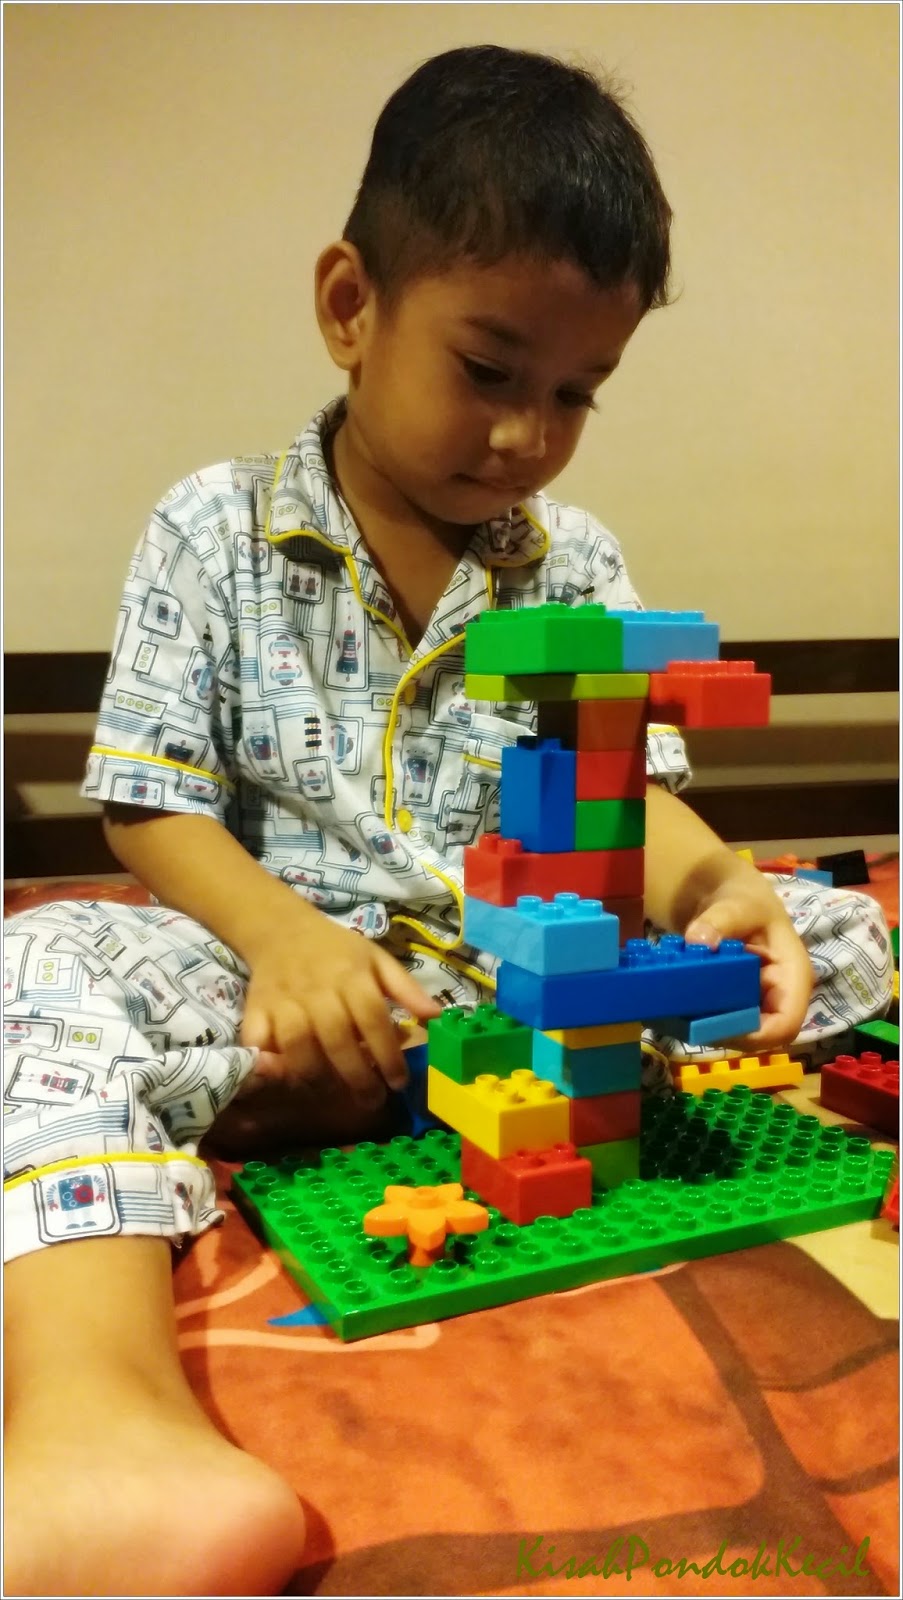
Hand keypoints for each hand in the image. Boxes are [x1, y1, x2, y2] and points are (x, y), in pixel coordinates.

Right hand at [239, 908, 440, 1108]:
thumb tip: (437, 1017)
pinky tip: (286, 1077)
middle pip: (337, 1040)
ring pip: (297, 1047)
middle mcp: (318, 991)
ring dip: (317, 1076)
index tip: (398, 1082)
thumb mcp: (377, 959)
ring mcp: (284, 1002)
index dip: (388, 1055)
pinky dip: (268, 1063)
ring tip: (334, 1091)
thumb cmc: (337, 950)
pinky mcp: (256, 1010)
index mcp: (352, 977)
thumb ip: (406, 988)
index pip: (373, 1019)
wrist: (282, 930)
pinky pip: (258, 1043)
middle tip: (372, 1101)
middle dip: (357, 1077)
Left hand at [683, 879, 813, 1052]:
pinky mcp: (736, 1007)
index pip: (786, 1024)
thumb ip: (720, 920)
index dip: (755, 1035)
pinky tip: (673, 1010)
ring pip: (736, 1033)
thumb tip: (698, 940)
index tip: (714, 1027)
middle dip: (722, 1032)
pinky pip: (720, 1024)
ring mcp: (758, 1005)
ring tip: (674, 1014)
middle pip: (759, 1035)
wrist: (728, 899)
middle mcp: (779, 998)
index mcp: (793, 977)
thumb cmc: (744, 902)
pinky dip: (697, 1020)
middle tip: (683, 1021)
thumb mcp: (736, 904)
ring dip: (706, 1028)